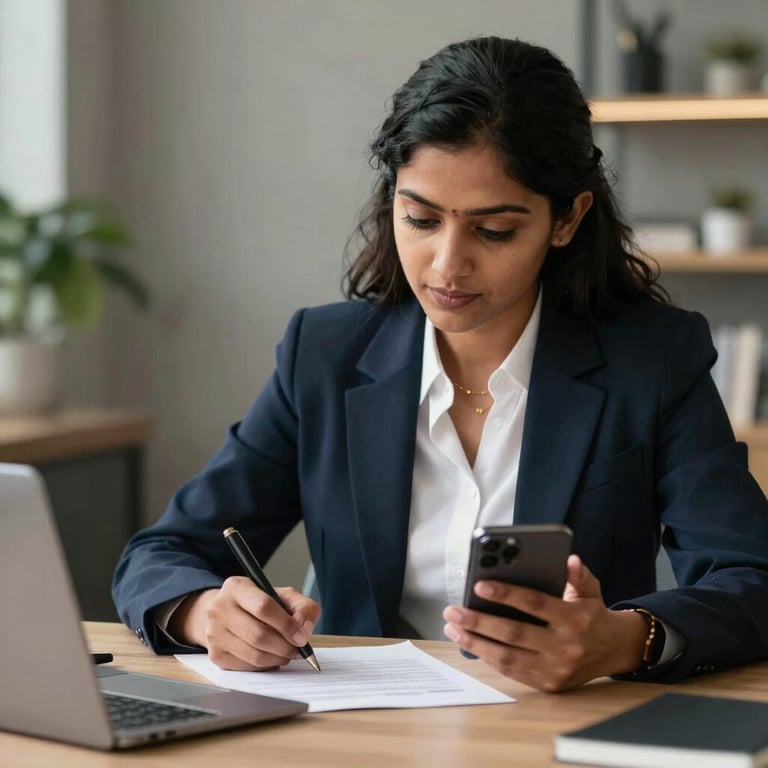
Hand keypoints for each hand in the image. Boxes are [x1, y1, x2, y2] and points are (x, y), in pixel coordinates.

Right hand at [169, 577, 320, 670]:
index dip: (286, 625)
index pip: (263, 607)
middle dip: (284, 646)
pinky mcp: (215, 654)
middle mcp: (219, 608)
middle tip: (297, 650)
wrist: (226, 613)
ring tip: (287, 654)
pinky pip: (246, 667)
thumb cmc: (258, 604)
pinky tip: (272, 658)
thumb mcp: (282, 595)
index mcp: (236, 587)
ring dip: (277, 659)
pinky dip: (264, 666)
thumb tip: (304, 630)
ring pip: (253, 655)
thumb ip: (302, 607)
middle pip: (258, 635)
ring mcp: (214, 633)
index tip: (301, 637)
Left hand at [442, 555, 647, 690]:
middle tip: (452, 611)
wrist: (616, 651)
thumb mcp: (591, 590)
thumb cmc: (593, 614)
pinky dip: (488, 658)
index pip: (535, 604)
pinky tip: (471, 643)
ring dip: (475, 643)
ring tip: (453, 628)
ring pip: (508, 657)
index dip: (506, 594)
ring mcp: (556, 668)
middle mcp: (565, 646)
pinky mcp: (549, 684)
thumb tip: (569, 559)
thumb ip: (578, 575)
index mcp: (574, 618)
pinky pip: (512, 672)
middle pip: (514, 634)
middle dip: (478, 622)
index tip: (478, 585)